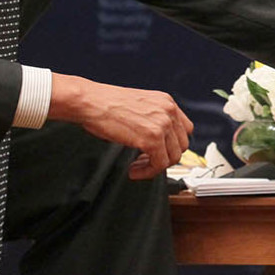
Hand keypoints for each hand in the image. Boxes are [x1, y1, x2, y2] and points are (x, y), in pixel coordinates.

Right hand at [48, 74, 193, 179]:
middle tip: (146, 162)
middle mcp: (168, 111)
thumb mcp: (139, 106)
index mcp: (166, 102)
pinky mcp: (152, 139)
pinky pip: (159, 164)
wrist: (90, 102)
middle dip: (164, 157)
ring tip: (137, 167)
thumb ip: (153, 119)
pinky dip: (147, 172)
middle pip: (181, 145)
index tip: (160, 152)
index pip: (185, 129)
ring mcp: (162, 124)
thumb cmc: (106, 103)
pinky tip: (134, 170)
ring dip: (154, 167)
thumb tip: (158, 141)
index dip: (172, 144)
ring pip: (173, 157)